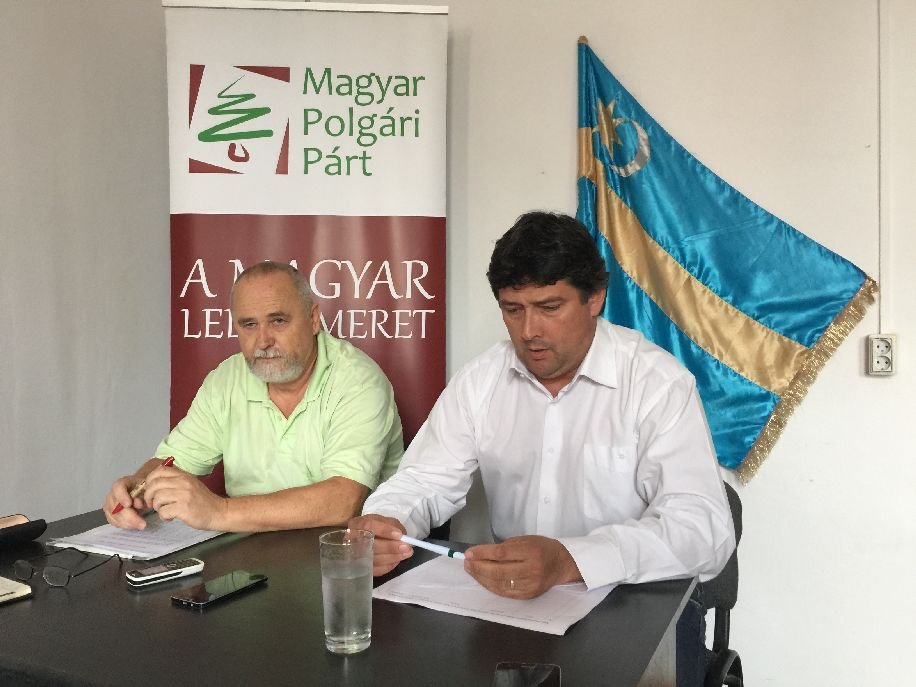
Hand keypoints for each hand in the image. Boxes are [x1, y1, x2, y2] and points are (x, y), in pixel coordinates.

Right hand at [104, 475, 150, 529]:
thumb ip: (143, 495)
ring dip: (128, 523)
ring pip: (114, 516)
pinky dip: (125, 525)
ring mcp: (109, 504)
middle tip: (142, 524)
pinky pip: (114, 522)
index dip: (121, 496)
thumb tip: (138, 504)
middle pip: (115, 506)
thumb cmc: (144, 488)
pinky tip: (134, 525)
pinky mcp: (110, 514)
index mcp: (122, 483)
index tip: (128, 504)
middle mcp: (112, 493)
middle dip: (129, 517)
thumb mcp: (147, 488)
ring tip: (141, 525)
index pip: (118, 488)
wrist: (141, 491)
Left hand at [143, 464, 226, 530]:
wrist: (219, 512)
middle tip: (153, 504)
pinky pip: (163, 511)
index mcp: (183, 475)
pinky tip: (170, 517)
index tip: (151, 490)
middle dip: (149, 496)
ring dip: (157, 507)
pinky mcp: (184, 509)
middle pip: (154, 485)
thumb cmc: (202, 500)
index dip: (150, 480)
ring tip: (163, 511)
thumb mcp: (190, 484)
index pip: (159, 471)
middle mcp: (183, 482)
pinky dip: (163, 516)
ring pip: (158, 498)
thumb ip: (175, 480)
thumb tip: (153, 482)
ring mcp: (184, 495)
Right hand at [347, 514, 409, 575]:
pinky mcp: (361, 569)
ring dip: (393, 557)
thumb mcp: (382, 520)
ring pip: (374, 560)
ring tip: (406, 554)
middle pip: (371, 545)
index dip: (385, 530)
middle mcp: (352, 540)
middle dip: (391, 547)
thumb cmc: (373, 528)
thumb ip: (392, 525)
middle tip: (407, 548)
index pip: (369, 526)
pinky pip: (376, 570)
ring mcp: (355, 556)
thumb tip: (403, 535)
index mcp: (357, 524)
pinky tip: (397, 560)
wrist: (360, 540)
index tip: (400, 535)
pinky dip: (389, 566)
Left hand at [463, 535, 581, 598]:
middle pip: (498, 571)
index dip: (482, 554)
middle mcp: (531, 570)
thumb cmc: (542, 547)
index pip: (501, 554)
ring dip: (481, 578)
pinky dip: (490, 586)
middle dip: (478, 567)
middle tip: (466, 562)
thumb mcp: (525, 540)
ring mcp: (530, 585)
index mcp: (531, 551)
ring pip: (500, 584)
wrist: (562, 564)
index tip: (469, 552)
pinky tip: (482, 580)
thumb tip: (480, 554)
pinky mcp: (528, 595)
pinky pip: (505, 592)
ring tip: (471, 570)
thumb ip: (505, 547)